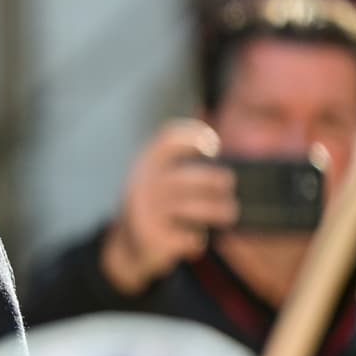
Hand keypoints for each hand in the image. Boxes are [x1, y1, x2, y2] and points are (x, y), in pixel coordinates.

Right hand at [99, 120, 237, 295]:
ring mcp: (145, 213)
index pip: (168, 139)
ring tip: (229, 213)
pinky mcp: (152, 239)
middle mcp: (141, 185)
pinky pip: (188, 237)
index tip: (214, 147)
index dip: (193, 137)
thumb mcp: (158, 173)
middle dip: (216, 182)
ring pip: (193, 209)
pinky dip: (198, 239)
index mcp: (145, 164)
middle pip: (188, 178)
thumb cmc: (154, 204)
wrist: (126, 248)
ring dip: (219, 211)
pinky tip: (197, 240)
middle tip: (228, 186)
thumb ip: (179, 148)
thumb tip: (205, 107)